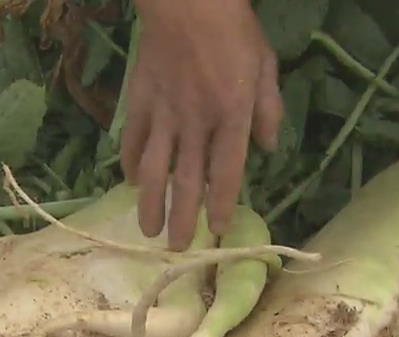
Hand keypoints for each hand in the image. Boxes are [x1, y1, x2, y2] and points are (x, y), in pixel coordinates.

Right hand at [122, 0, 282, 249]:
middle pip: (187, 181)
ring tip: (148, 231)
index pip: (226, 172)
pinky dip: (130, 164)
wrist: (186, 0)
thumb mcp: (265, 65)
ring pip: (153, 169)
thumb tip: (268, 149)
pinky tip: (129, 182)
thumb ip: (268, 109)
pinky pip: (133, 140)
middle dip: (183, 219)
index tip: (217, 230)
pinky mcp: (140, 102)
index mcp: (231, 116)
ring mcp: (164, 114)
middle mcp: (196, 123)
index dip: (221, 204)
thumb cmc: (233, 29)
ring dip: (150, 203)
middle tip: (178, 249)